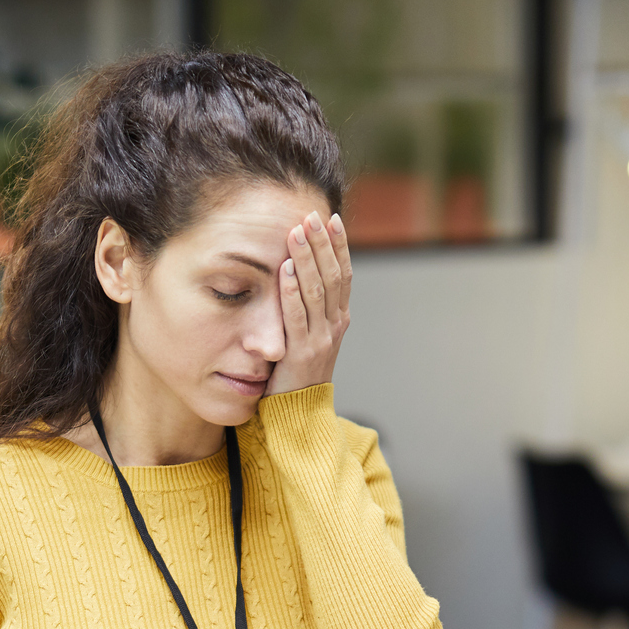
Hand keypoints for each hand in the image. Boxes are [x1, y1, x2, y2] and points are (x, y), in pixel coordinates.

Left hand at [267, 210, 351, 394]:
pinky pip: (297, 316)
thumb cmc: (298, 371)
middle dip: (322, 244)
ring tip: (297, 233)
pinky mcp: (301, 353)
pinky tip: (284, 269)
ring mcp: (320, 339)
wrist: (300, 412)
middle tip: (311, 216)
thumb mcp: (312, 335)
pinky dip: (290, 291)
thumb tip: (303, 271)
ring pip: (316, 291)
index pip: (344, 273)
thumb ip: (312, 308)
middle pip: (333, 276)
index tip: (331, 218)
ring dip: (306, 259)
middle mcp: (335, 325)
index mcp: (339, 318)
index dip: (339, 245)